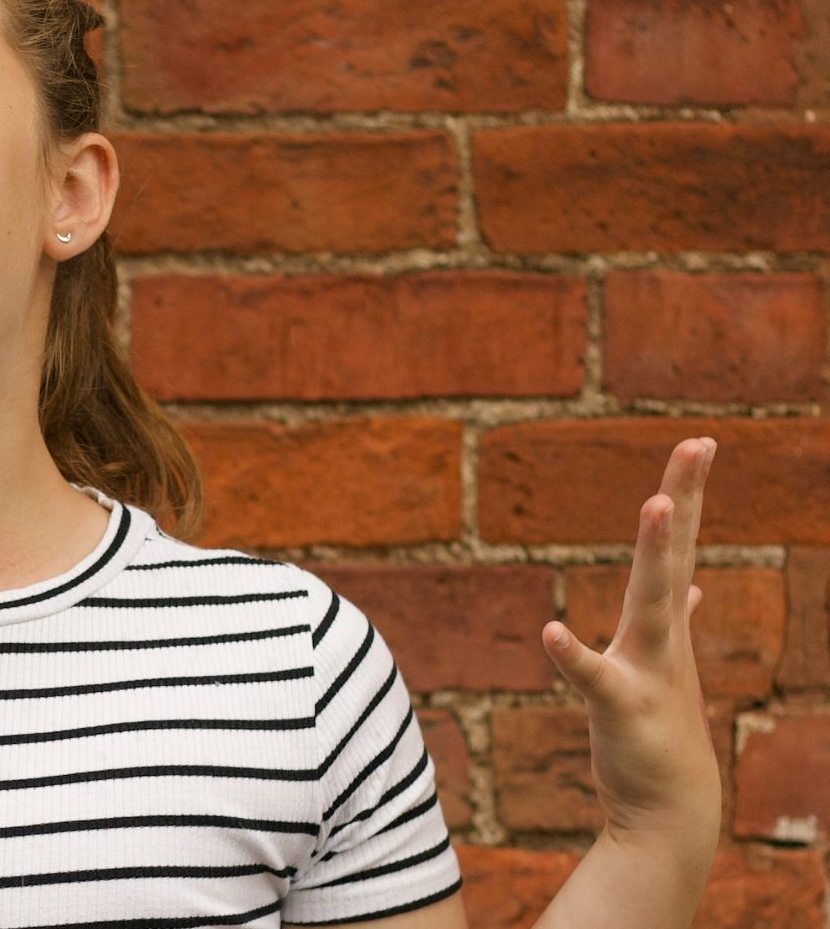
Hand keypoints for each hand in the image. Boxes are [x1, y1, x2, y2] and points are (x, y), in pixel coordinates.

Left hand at [541, 436, 721, 853]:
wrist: (669, 809)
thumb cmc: (660, 733)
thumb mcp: (664, 668)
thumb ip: (671, 621)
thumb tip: (689, 589)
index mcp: (662, 625)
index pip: (676, 548)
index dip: (686, 495)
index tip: (699, 443)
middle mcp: (661, 639)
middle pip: (674, 556)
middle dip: (685, 498)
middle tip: (699, 442)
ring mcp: (647, 671)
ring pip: (652, 604)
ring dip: (655, 555)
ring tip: (657, 503)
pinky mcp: (622, 709)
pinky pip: (595, 679)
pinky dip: (574, 656)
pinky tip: (551, 632)